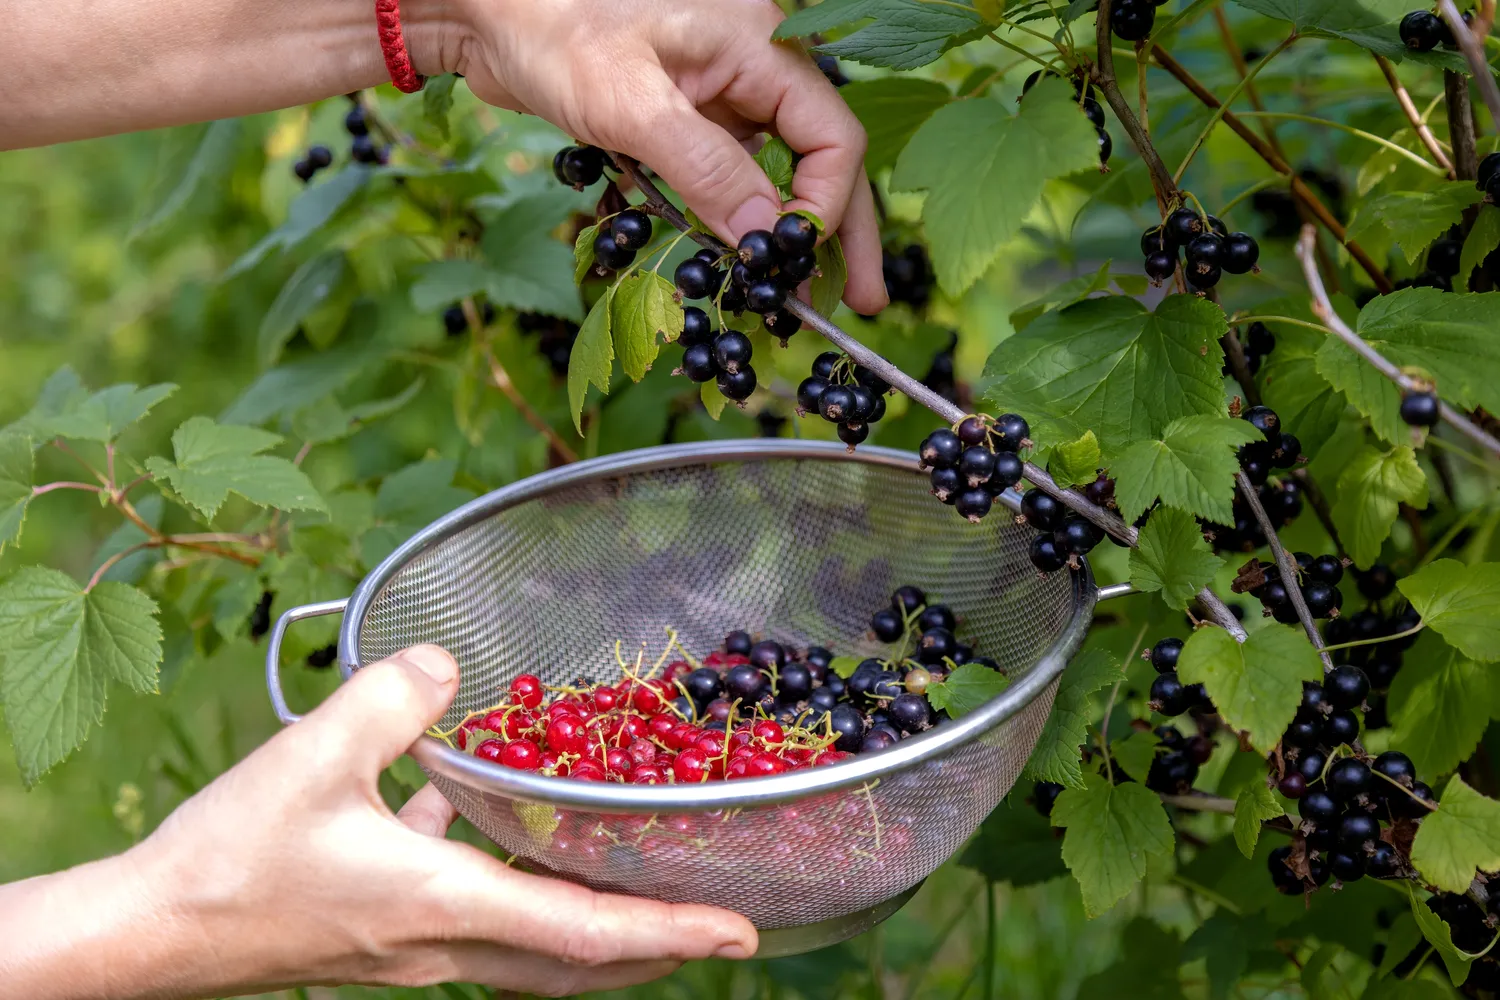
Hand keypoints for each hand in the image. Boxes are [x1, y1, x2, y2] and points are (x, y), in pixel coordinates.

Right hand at [0, 645, 755, 998]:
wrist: (150, 935)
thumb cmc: (228, 860)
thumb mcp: (313, 756)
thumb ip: (391, 698)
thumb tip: (446, 663)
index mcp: (446, 906)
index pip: (586, 932)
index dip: (673, 933)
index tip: (744, 931)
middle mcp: (446, 942)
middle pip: (577, 963)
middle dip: (656, 951)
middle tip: (720, 925)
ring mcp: (416, 948)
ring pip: (535, 952)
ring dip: (597, 934)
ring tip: (643, 893)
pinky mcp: (385, 936)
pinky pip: (479, 921)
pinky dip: (520, 894)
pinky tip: (492, 828)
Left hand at [436, 0, 886, 312]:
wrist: (484, 9)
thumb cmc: (553, 31)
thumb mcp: (633, 104)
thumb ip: (706, 169)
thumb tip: (767, 238)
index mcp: (759, 47)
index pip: (830, 137)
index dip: (823, 206)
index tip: (791, 263)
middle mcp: (752, 69)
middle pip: (822, 159)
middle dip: (841, 232)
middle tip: (862, 302)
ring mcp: (719, 95)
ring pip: (778, 173)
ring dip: (790, 236)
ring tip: (802, 299)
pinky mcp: (683, 119)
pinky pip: (730, 176)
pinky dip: (739, 222)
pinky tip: (741, 266)